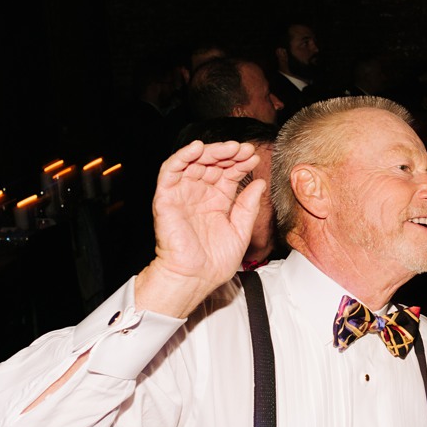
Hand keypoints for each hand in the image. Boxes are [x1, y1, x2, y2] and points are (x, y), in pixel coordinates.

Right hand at [135, 141, 266, 318]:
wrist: (194, 278)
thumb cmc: (215, 262)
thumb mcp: (240, 232)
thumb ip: (249, 208)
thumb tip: (260, 183)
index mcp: (217, 201)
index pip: (229, 174)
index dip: (240, 164)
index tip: (254, 157)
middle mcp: (199, 194)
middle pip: (213, 164)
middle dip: (228, 154)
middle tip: (243, 149)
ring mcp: (182, 194)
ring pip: (194, 162)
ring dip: (210, 152)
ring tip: (229, 148)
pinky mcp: (166, 197)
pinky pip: (171, 170)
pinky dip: (182, 156)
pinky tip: (197, 148)